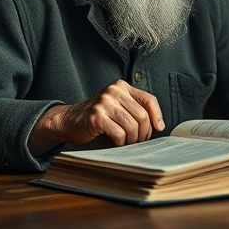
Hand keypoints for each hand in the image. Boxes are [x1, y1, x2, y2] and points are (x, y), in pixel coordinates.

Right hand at [30, 80, 164, 150]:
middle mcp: (114, 91)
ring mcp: (104, 103)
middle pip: (142, 116)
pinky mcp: (96, 116)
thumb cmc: (97, 117)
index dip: (157, 116)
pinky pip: (119, 133)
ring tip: (127, 142)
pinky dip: (120, 142)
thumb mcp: (118, 107)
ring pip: (132, 126)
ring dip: (132, 139)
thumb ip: (135, 110)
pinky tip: (116, 142)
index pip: (149, 99)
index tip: (159, 128)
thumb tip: (158, 125)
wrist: (69, 121)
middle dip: (143, 133)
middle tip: (138, 140)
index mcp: (121, 87)